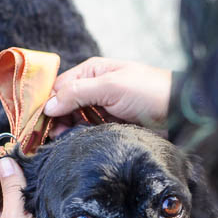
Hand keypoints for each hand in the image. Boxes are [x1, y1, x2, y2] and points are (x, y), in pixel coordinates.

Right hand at [44, 57, 170, 132]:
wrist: (179, 113)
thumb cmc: (148, 92)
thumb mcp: (111, 87)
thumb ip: (78, 94)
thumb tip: (49, 106)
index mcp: (92, 72)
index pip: (59, 87)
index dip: (47, 104)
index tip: (38, 123)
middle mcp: (94, 88)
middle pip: (64, 105)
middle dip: (56, 120)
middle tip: (50, 138)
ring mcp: (103, 109)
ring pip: (75, 120)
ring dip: (68, 131)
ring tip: (63, 143)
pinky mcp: (111, 126)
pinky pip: (89, 132)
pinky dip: (81, 138)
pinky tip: (77, 146)